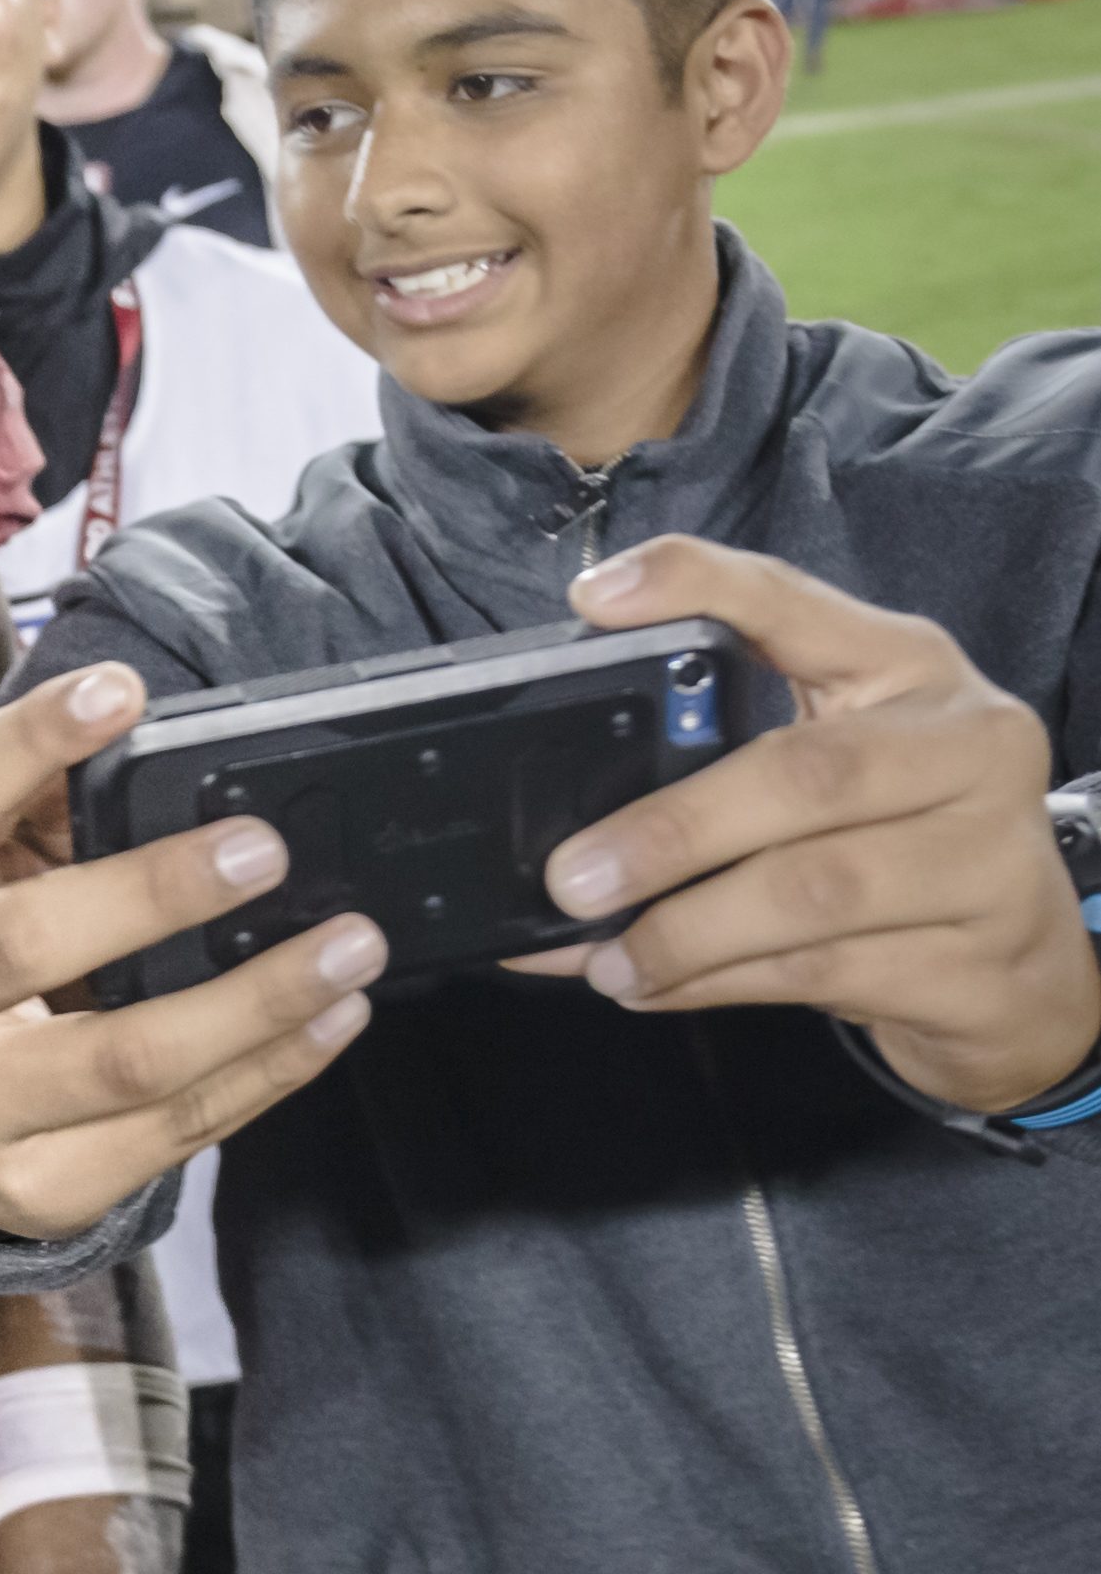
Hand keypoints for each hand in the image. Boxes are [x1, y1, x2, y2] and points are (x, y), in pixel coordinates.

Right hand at [0, 664, 384, 1240]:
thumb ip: (55, 808)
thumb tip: (183, 742)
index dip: (30, 742)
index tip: (123, 689)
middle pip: (23, 945)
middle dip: (152, 894)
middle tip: (265, 850)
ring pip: (124, 1060)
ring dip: (254, 1002)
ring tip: (352, 947)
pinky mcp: (41, 1187)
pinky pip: (177, 1129)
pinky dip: (271, 1070)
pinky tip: (336, 1019)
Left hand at [521, 537, 1100, 1112]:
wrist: (1024, 966)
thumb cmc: (891, 832)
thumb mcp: (825, 757)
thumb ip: (712, 751)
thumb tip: (550, 809)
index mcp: (906, 664)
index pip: (794, 601)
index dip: (695, 587)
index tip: (595, 599)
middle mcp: (966, 745)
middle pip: (806, 775)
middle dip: (672, 830)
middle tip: (573, 878)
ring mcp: (988, 860)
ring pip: (812, 892)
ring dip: (683, 932)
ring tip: (605, 956)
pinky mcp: (979, 964)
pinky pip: (822, 974)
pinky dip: (716, 983)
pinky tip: (654, 986)